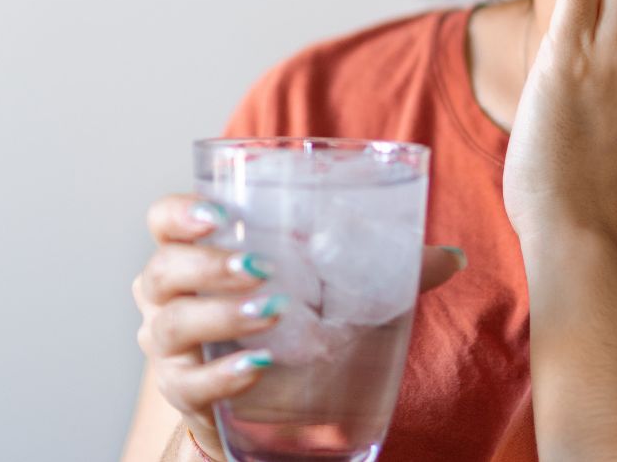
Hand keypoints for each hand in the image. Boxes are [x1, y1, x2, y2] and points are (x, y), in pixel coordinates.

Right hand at [131, 193, 466, 460]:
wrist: (265, 403)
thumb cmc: (291, 324)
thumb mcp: (330, 287)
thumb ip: (385, 269)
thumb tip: (453, 257)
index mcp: (198, 252)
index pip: (163, 221)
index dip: (180, 213)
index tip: (219, 212)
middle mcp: (169, 297)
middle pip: (163, 271)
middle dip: (207, 265)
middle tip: (259, 267)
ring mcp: (172, 350)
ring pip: (172, 326)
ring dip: (221, 316)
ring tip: (272, 312)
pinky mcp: (185, 395)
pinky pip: (192, 384)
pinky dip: (224, 375)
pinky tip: (259, 367)